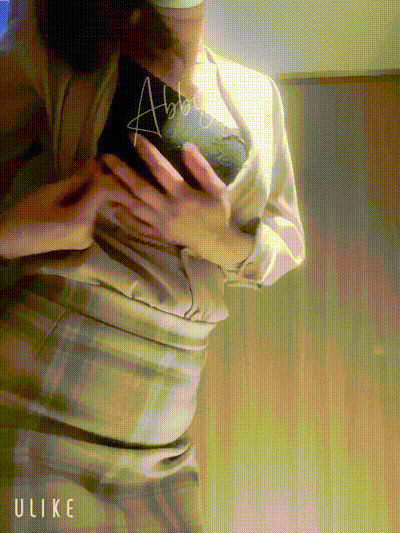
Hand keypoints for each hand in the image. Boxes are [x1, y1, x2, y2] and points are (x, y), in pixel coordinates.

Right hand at [0, 159, 133, 258]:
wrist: (10, 241)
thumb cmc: (25, 215)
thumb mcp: (49, 193)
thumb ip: (75, 180)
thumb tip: (92, 165)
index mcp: (83, 221)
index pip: (101, 192)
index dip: (98, 175)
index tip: (92, 161)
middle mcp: (91, 232)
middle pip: (98, 201)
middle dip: (92, 182)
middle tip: (82, 165)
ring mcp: (87, 239)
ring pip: (93, 208)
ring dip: (87, 191)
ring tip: (76, 175)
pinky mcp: (81, 240)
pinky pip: (87, 217)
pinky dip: (82, 204)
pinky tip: (74, 192)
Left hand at [100, 133, 253, 268]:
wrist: (217, 244)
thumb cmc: (218, 213)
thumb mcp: (218, 188)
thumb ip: (202, 168)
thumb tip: (186, 146)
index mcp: (183, 195)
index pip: (161, 169)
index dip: (146, 152)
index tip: (133, 137)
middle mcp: (168, 209)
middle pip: (140, 188)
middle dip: (121, 171)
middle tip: (106, 157)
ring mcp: (160, 224)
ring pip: (134, 206)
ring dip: (118, 191)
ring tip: (103, 178)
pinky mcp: (158, 235)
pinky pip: (137, 226)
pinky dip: (124, 217)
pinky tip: (113, 207)